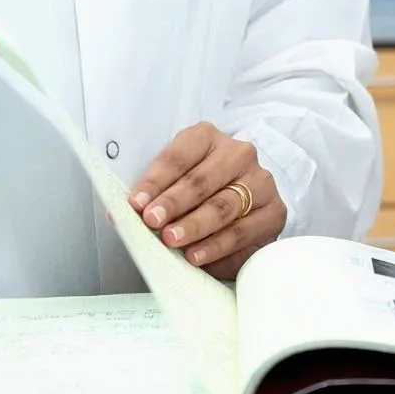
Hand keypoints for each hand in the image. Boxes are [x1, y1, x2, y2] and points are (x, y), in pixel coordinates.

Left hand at [129, 125, 285, 279]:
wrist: (242, 204)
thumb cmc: (198, 192)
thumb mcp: (172, 183)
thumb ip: (151, 196)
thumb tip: (120, 216)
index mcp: (207, 137)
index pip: (179, 156)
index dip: (155, 181)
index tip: (136, 204)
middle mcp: (238, 153)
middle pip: (203, 180)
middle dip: (175, 203)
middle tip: (153, 223)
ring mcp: (260, 182)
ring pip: (225, 206)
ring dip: (195, 226)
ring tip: (172, 241)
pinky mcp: (274, 211)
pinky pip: (243, 231)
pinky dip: (216, 246)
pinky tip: (196, 256)